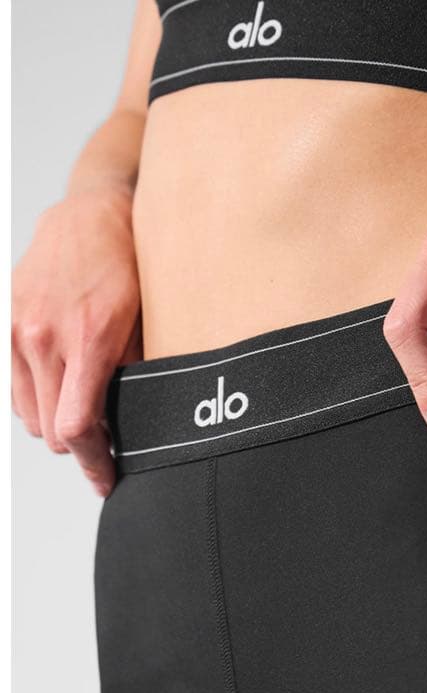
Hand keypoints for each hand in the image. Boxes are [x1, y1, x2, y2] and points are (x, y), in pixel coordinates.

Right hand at [12, 185, 141, 494]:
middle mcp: (45, 339)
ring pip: (31, 416)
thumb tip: (137, 424)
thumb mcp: (147, 322)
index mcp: (87, 341)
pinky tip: (64, 389)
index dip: (94, 464)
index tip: (107, 480)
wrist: (90, 212)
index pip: (76, 428)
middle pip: (52, 431)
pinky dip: (38, 401)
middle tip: (108, 445)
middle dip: (82, 446)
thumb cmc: (128, 264)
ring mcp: (19, 332)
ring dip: (57, 424)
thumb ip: (135, 374)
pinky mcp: (7, 325)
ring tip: (86, 411)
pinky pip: (16, 389)